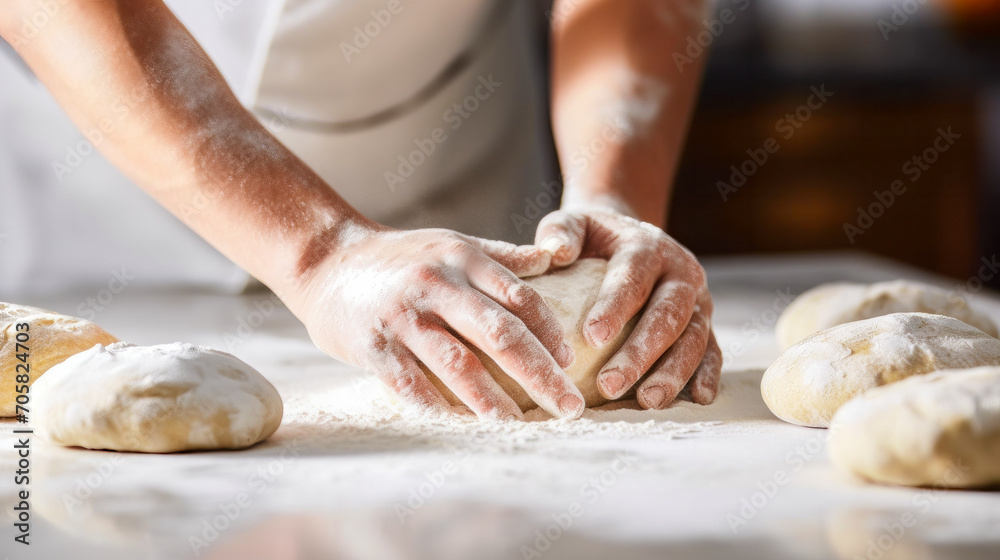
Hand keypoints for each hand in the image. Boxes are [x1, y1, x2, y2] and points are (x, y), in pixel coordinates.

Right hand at [293, 227, 584, 420]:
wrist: (325, 261)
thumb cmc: (400, 256)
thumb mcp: (452, 243)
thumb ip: (503, 256)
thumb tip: (556, 257)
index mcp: (463, 258)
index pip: (519, 296)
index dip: (549, 331)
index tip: (570, 360)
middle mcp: (437, 284)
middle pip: (500, 333)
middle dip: (539, 373)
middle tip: (569, 406)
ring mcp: (404, 316)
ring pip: (458, 364)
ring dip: (493, 400)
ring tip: (520, 424)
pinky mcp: (373, 345)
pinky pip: (410, 384)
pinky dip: (437, 408)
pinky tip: (461, 428)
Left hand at [535, 205, 721, 408]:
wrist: (629, 236)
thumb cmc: (592, 237)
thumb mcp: (574, 223)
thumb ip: (560, 232)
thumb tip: (555, 252)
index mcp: (647, 247)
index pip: (633, 278)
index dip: (614, 307)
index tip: (592, 337)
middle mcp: (681, 272)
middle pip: (667, 314)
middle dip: (641, 352)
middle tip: (610, 384)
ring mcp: (698, 300)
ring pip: (694, 338)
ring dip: (672, 372)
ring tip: (647, 401)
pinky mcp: (706, 323)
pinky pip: (712, 350)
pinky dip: (708, 375)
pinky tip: (698, 399)